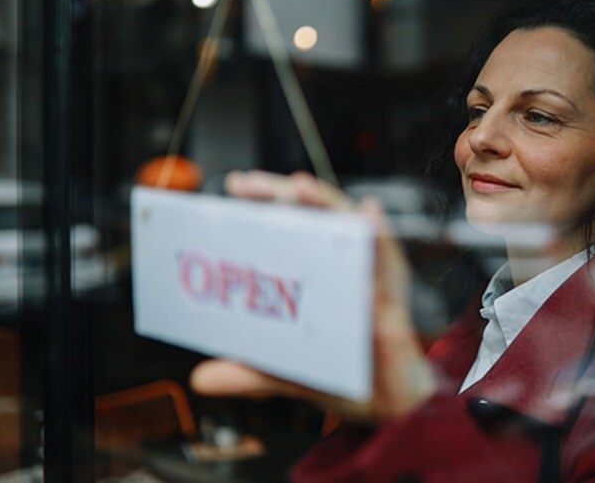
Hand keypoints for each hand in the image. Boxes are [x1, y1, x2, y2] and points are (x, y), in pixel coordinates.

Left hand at [190, 170, 435, 422]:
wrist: (389, 408)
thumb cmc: (348, 376)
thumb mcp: (288, 372)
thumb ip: (249, 371)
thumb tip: (200, 379)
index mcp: (327, 276)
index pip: (297, 228)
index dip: (269, 203)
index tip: (237, 187)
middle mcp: (351, 270)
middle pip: (318, 218)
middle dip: (283, 195)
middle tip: (249, 185)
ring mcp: (374, 281)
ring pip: (352, 230)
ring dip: (327, 205)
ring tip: (299, 187)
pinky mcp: (394, 303)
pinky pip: (388, 263)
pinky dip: (379, 236)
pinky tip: (368, 214)